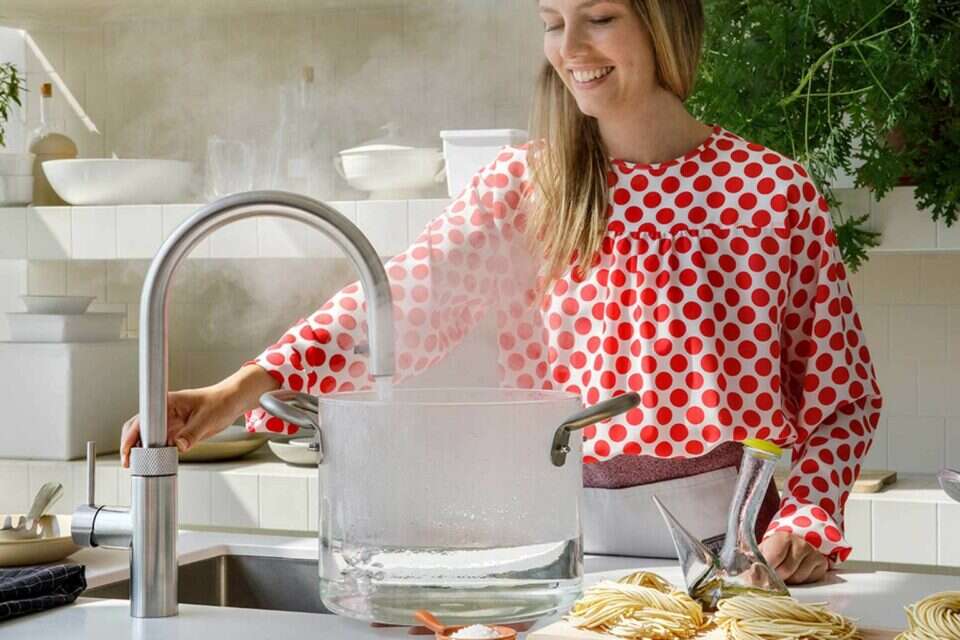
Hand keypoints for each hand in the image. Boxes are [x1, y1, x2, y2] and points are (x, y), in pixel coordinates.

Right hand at [119, 385, 239, 467]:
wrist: (232, 402)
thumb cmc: (220, 401)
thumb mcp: (207, 418)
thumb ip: (192, 433)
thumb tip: (179, 446)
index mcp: (168, 402)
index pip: (143, 418)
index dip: (132, 434)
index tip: (128, 448)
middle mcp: (165, 412)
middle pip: (139, 428)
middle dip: (130, 445)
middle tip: (128, 462)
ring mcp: (170, 423)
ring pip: (148, 437)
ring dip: (141, 450)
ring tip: (138, 466)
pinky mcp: (177, 432)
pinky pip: (161, 443)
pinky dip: (156, 453)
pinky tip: (154, 463)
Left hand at [759, 531, 828, 584]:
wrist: (792, 547)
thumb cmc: (773, 552)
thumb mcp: (760, 554)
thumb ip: (754, 566)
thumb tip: (748, 578)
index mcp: (782, 538)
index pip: (772, 560)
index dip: (766, 571)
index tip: (761, 576)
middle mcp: (800, 543)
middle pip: (786, 571)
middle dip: (777, 577)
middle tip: (774, 574)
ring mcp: (813, 552)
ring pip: (798, 578)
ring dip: (790, 580)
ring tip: (785, 573)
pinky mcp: (822, 563)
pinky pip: (810, 580)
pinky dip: (802, 581)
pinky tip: (797, 573)